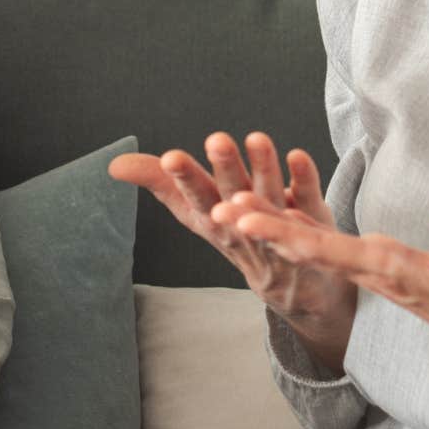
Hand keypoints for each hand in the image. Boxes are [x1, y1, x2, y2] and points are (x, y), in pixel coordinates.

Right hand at [110, 132, 356, 365]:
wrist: (296, 290)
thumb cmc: (240, 237)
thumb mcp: (197, 213)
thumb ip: (161, 183)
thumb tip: (114, 165)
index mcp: (214, 222)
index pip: (195, 199)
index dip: (184, 179)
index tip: (171, 157)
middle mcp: (245, 227)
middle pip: (234, 196)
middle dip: (225, 170)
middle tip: (216, 139)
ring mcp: (281, 229)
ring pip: (272, 198)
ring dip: (264, 169)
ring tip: (257, 139)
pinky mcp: (314, 224)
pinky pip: (311, 200)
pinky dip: (305, 179)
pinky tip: (298, 156)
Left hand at [235, 188, 428, 374]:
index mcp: (388, 267)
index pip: (325, 249)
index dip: (282, 232)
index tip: (246, 218)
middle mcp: (371, 269)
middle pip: (306, 247)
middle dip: (262, 228)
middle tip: (217, 208)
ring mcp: (371, 270)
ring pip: (312, 247)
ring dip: (273, 227)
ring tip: (235, 205)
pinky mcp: (378, 267)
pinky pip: (329, 248)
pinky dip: (301, 230)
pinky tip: (282, 216)